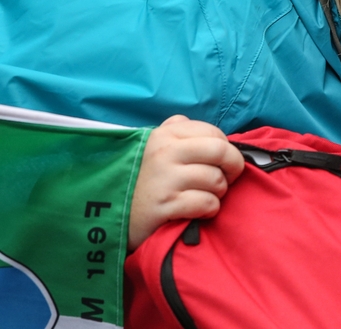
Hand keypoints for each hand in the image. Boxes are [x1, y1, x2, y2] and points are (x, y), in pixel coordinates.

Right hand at [129, 115, 243, 250]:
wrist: (105, 213)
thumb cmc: (139, 180)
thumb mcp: (150, 147)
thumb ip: (175, 132)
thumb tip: (200, 127)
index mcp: (165, 135)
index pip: (213, 132)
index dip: (226, 148)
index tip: (221, 162)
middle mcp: (165, 152)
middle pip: (221, 151)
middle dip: (233, 167)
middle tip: (227, 179)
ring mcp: (164, 179)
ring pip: (217, 180)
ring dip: (218, 192)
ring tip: (204, 196)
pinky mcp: (165, 205)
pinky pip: (207, 203)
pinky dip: (209, 209)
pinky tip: (197, 211)